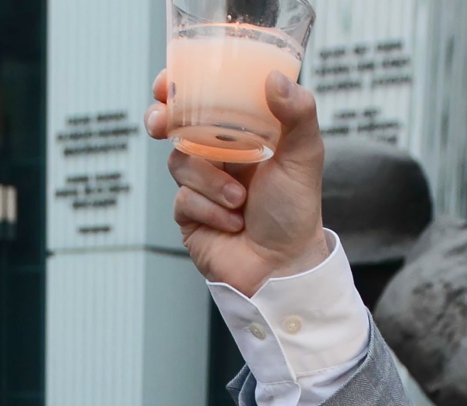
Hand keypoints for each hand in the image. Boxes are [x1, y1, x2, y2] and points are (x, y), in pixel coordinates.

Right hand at [142, 70, 329, 293]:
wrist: (283, 267)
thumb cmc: (295, 211)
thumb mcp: (304, 155)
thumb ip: (298, 113)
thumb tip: (274, 78)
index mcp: (242, 133)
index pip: (205, 99)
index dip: (180, 87)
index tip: (166, 83)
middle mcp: (218, 155)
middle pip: (176, 125)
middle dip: (163, 121)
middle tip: (162, 123)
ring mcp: (200, 184)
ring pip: (180, 163)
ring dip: (210, 182)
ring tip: (240, 202)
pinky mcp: (189, 215)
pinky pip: (184, 200)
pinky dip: (210, 210)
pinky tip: (233, 223)